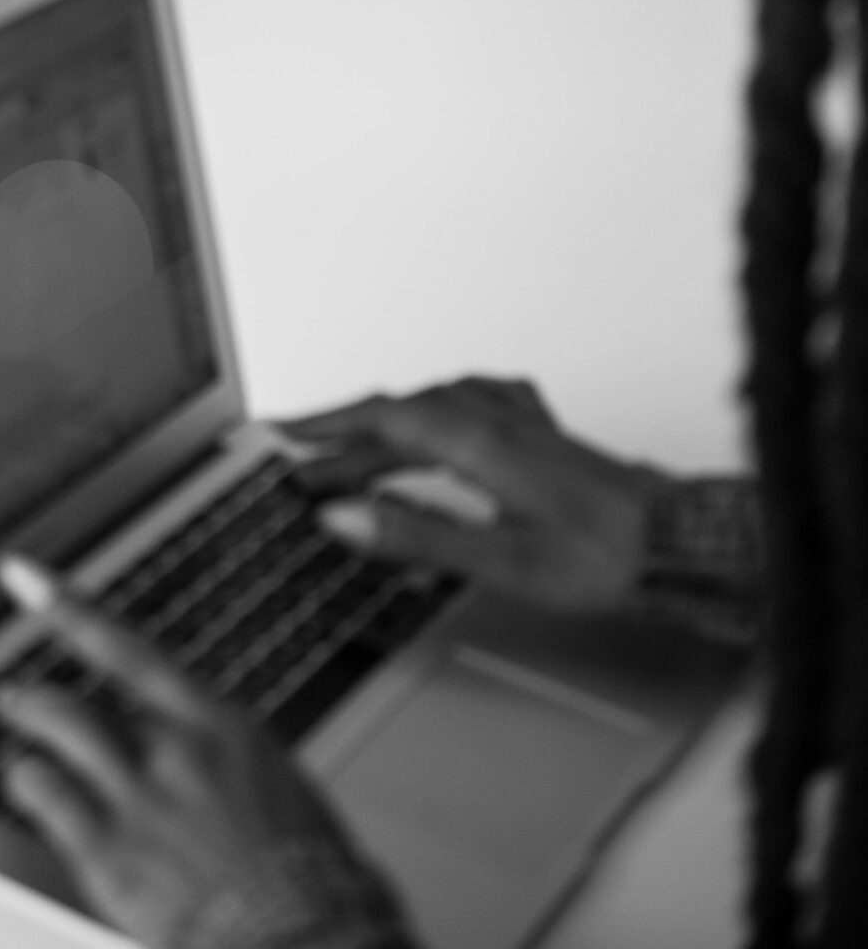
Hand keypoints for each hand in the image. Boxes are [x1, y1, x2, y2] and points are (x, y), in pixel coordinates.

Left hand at [0, 561, 372, 948]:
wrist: (314, 935)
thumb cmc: (313, 878)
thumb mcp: (276, 787)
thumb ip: (216, 759)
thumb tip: (183, 749)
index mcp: (220, 725)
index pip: (127, 649)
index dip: (69, 609)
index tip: (27, 578)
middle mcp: (173, 750)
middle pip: (84, 703)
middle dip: (44, 700)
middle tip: (18, 697)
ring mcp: (138, 799)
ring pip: (56, 731)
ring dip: (28, 723)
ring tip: (14, 721)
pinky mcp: (112, 856)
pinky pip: (47, 796)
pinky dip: (29, 782)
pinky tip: (26, 781)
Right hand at [281, 375, 660, 611]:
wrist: (681, 546)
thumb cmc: (605, 557)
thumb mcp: (499, 561)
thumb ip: (416, 537)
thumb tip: (345, 519)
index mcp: (479, 442)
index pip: (383, 418)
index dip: (326, 423)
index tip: (283, 430)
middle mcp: (498, 421)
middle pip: (404, 413)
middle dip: (348, 436)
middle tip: (306, 465)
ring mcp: (524, 424)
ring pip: (437, 406)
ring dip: (390, 424)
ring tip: (359, 451)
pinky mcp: (545, 437)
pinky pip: (476, 402)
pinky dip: (441, 408)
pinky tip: (447, 417)